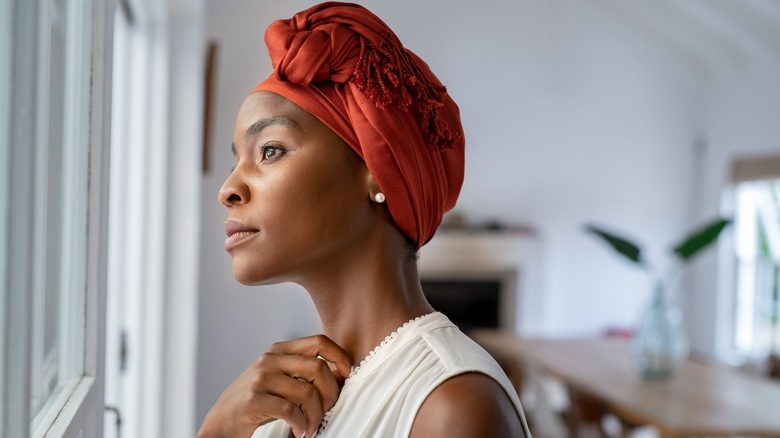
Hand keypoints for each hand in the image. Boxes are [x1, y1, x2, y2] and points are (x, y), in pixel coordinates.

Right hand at [197, 334, 351, 437]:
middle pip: (318, 367)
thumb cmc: (254, 401)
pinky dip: (301, 424)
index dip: (339, 357)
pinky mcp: (254, 400)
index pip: (319, 342)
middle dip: (331, 393)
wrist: (220, 421)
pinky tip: (299, 431)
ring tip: (312, 426)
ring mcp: (260, 379)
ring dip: (316, 415)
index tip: (347, 376)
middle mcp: (269, 360)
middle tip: (327, 411)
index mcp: (279, 351)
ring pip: (307, 392)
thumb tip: (341, 373)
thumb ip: (305, 372)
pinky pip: (291, 410)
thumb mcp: (279, 379)